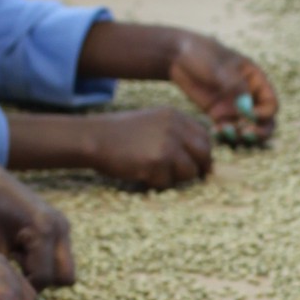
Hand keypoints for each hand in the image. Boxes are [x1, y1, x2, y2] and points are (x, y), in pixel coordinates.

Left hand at [0, 159, 74, 286]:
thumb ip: (9, 273)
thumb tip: (16, 298)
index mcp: (44, 230)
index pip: (44, 278)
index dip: (25, 286)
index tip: (5, 279)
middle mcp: (60, 228)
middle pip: (65, 278)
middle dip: (41, 281)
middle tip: (16, 271)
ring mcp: (63, 225)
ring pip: (65, 268)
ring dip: (44, 271)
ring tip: (17, 257)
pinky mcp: (60, 225)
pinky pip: (60, 255)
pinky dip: (44, 259)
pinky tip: (22, 248)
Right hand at [80, 107, 213, 188]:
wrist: (95, 137)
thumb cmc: (120, 134)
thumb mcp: (153, 122)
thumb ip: (176, 133)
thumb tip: (201, 156)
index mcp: (175, 116)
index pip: (204, 137)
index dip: (203, 153)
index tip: (198, 164)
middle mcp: (175, 128)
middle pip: (203, 155)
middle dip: (198, 168)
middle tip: (185, 176)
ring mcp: (167, 145)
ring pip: (189, 172)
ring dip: (175, 178)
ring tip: (155, 172)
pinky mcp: (156, 163)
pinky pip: (168, 183)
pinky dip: (157, 183)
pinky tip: (142, 174)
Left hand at [168, 32, 277, 140]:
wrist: (177, 56)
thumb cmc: (202, 54)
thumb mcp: (220, 67)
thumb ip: (235, 86)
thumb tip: (247, 108)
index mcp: (256, 80)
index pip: (271, 104)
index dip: (265, 114)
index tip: (249, 116)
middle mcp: (249, 96)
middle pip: (265, 122)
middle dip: (258, 132)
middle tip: (245, 135)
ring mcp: (234, 107)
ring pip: (247, 130)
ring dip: (240, 137)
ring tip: (225, 132)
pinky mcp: (219, 114)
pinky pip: (228, 131)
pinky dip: (224, 135)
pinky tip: (214, 132)